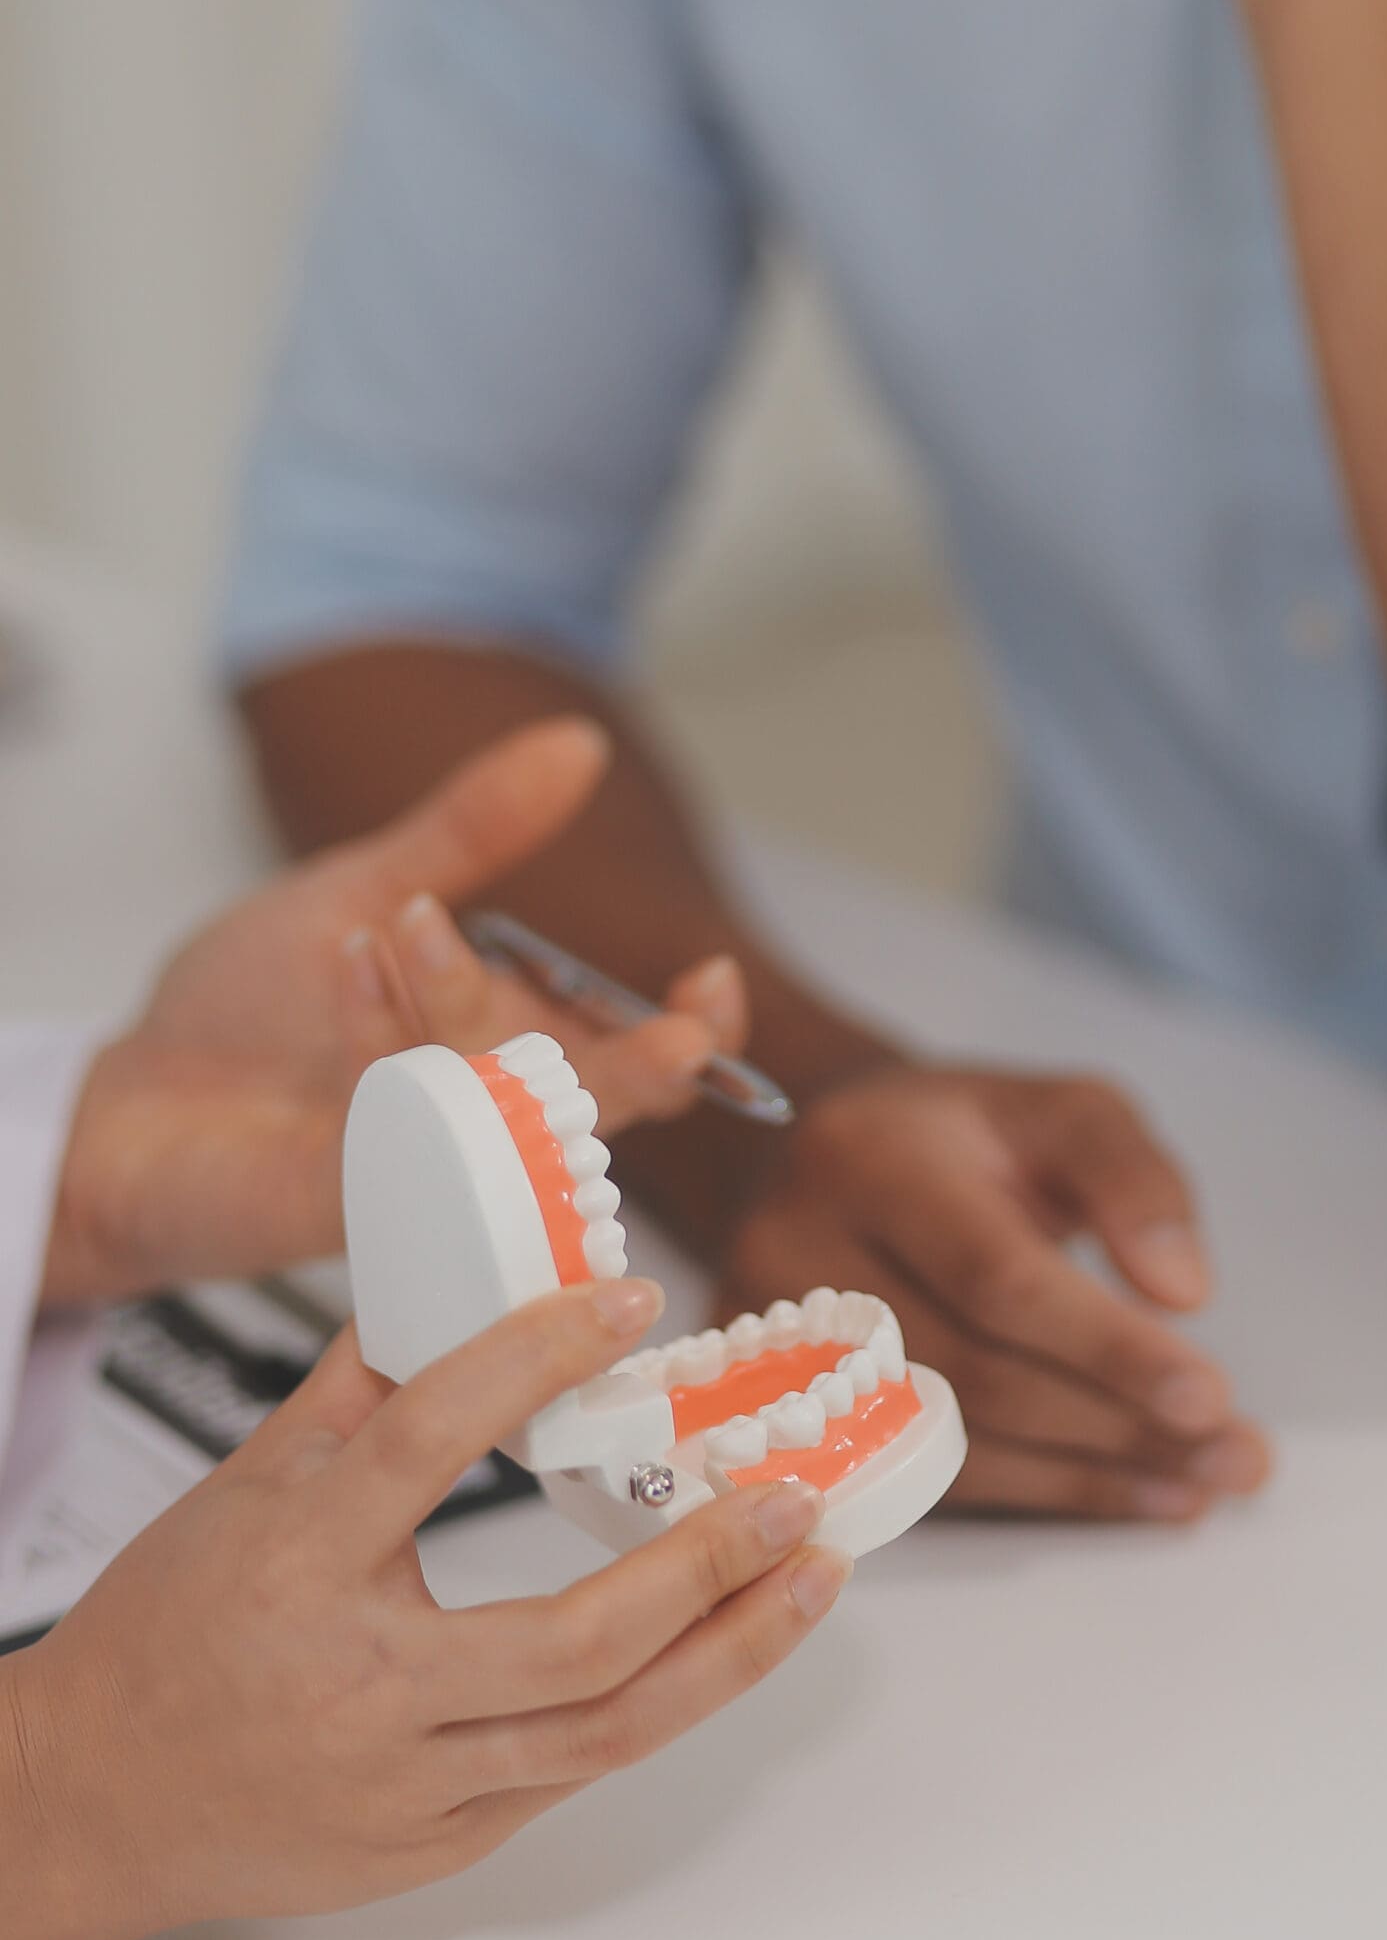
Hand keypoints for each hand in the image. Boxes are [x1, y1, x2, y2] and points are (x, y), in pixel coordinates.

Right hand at [0, 1277, 848, 1939]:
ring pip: (604, 1730)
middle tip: (792, 1495)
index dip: (534, 1360)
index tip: (632, 1302)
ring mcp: (408, 1782)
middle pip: (571, 1639)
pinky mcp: (435, 1843)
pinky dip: (653, 1703)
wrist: (88, 1801)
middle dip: (703, 1566)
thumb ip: (356, 1390)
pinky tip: (722, 1644)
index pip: (432, 1442)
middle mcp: (364, 1686)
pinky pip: (568, 1771)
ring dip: (728, 1651)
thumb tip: (443, 1281)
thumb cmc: (165, 1633)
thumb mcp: (244, 1484)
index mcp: (300, 1562)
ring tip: (811, 1577)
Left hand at [44, 718, 745, 1306]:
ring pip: (501, 1109)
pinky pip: (402, 1127)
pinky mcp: (356, 1197)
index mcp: (511, 1040)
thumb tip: (580, 743)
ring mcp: (426, 1161)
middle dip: (649, 1071)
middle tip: (679, 1031)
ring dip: (459, 1002)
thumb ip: (473, 828)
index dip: (695, 1033)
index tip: (708, 979)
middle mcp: (485, 1111)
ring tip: (400, 920)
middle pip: (603, 1111)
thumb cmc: (249, 1012)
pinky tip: (347, 966)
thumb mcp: (366, 886)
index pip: (637, 1058)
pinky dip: (378, 1033)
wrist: (126, 1098)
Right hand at [717, 1064, 1272, 1520]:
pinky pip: (917, 1477)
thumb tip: (1183, 1294)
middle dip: (1115, 1425)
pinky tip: (1121, 1492)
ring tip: (1200, 1483)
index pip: (994, 1275)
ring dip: (1088, 1477)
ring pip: (942, 1443)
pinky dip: (1033, 1490)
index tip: (1210, 1395)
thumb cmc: (967, 1137)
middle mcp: (798, 1247)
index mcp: (871, 1157)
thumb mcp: (1063, 1110)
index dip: (1104, 1346)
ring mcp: (772, 1340)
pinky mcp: (774, 1410)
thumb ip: (1133, 1181)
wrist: (833, 1162)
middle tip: (1233, 1455)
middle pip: (971, 1373)